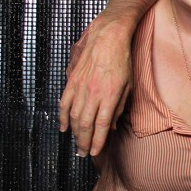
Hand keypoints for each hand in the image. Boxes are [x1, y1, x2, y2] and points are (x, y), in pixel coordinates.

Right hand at [58, 16, 132, 156]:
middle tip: (83, 153)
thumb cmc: (122, 59)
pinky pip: (65, 102)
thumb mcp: (128, 85)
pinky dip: (63, 116)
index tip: (96, 152)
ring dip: (75, 133)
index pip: (101, 126)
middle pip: (86, 125)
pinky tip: (64, 127)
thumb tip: (110, 126)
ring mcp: (80, 87)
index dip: (98, 141)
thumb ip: (119, 107)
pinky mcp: (72, 80)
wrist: (108, 37)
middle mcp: (93, 93)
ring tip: (77, 144)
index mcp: (109, 96)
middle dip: (84, 142)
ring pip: (74, 116)